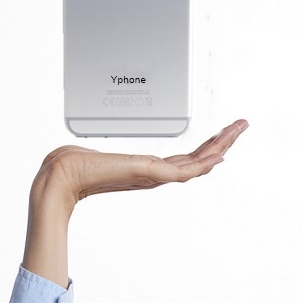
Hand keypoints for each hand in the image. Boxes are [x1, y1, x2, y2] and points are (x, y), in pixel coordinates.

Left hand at [21, 119, 248, 285]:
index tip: (220, 137)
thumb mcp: (100, 155)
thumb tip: (97, 155)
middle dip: (221, 143)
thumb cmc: (74, 165)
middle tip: (241, 126)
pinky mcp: (147, 174)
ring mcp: (152, 176)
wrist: (61, 176)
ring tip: (239, 129)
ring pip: (197, 164)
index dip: (204, 149)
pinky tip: (220, 154)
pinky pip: (185, 170)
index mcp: (144, 169)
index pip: (182, 160)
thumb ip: (108, 157)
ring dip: (220, 146)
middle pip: (196, 160)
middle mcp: (152, 174)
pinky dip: (204, 162)